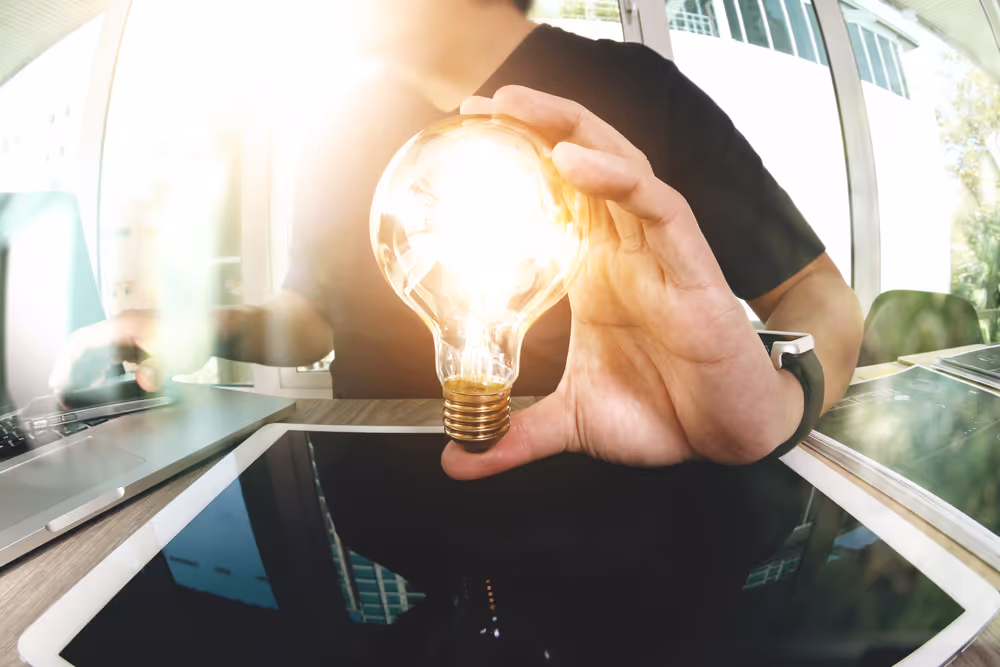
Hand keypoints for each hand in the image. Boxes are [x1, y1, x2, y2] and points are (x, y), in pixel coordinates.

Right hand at [48, 310, 206, 393]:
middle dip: (74, 372)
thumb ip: (157, 369)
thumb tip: (144, 380)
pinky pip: (114, 360)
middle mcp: (123, 329)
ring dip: (89, 375)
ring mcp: (130, 337)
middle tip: (64, 395)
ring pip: (99, 356)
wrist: (215, 330)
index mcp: (124, 325)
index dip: (66, 362)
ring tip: (79, 396)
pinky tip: (104, 388)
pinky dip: (107, 374)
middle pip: (87, 349)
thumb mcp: (175, 355)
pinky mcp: (138, 346)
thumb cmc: (196, 335)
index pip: (83, 340)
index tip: (58, 381)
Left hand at [442, 86, 803, 479]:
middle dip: (536, 125)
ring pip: (620, 168)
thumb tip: (459, 459)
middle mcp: (625, 252)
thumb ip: (516, 434)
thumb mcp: (573, 421)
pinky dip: (619, 180)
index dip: (516, 163)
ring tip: (520, 111)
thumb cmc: (664, 414)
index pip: (553, 198)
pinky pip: (658, 208)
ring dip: (571, 132)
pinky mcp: (693, 270)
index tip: (465, 140)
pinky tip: (576, 164)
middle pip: (582, 165)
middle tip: (483, 105)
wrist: (727, 439)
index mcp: (594, 273)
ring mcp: (659, 255)